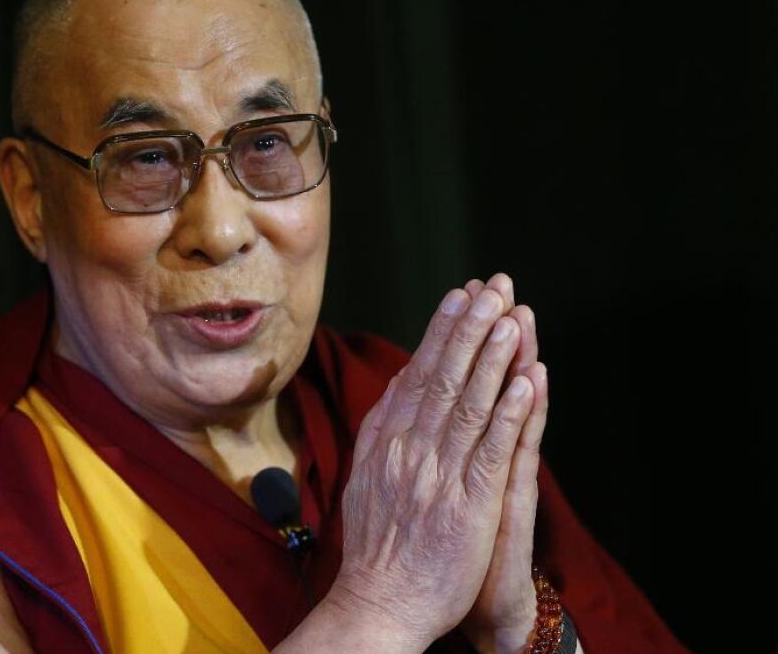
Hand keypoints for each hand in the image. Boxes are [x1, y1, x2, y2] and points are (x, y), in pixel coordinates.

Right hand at [325, 281, 535, 648]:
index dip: (441, 332)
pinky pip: (492, 451)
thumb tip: (404, 379)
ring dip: (492, 358)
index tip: (459, 296)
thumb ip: (385, 427)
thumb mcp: (366, 475)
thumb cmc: (377, 545)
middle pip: (443, 378)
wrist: (378, 603)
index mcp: (385, 442)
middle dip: (470, 329)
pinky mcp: (468, 505)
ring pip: (468, 404)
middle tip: (492, 288)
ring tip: (511, 318)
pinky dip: (509, 413)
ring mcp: (438, 477)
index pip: (416, 375)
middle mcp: (409, 452)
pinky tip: (526, 382)